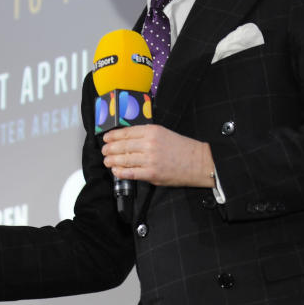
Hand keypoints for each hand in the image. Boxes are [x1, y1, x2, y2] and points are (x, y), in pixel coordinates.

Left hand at [101, 124, 215, 187]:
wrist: (199, 162)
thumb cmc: (182, 148)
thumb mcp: (164, 133)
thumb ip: (146, 135)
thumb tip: (127, 139)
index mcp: (152, 131)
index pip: (126, 132)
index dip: (113, 136)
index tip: (106, 138)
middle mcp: (149, 144)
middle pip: (122, 146)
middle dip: (109, 149)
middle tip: (104, 151)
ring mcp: (150, 159)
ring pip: (124, 159)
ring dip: (112, 161)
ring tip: (107, 161)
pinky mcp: (152, 174)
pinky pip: (130, 173)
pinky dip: (120, 172)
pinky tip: (116, 171)